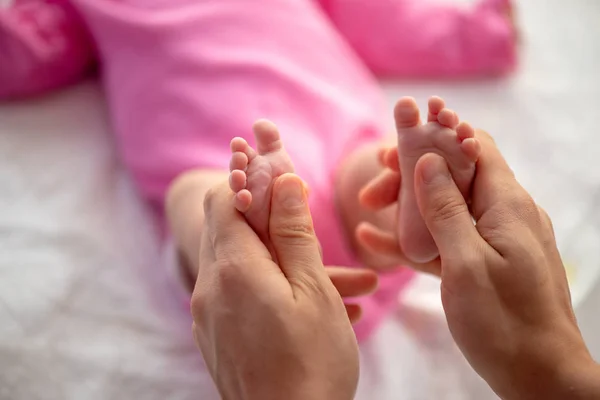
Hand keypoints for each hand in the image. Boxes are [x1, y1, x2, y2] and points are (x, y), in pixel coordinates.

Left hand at [192, 174, 363, 399]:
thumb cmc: (311, 363)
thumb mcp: (313, 289)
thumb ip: (294, 231)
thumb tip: (283, 179)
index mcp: (233, 268)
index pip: (225, 199)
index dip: (251, 181)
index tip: (283, 178)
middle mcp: (210, 288)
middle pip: (230, 229)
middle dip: (273, 219)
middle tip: (313, 220)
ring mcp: (209, 315)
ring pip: (244, 265)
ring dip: (287, 261)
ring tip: (354, 284)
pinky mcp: (217, 336)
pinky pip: (242, 295)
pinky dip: (275, 288)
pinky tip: (327, 309)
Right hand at [361, 131, 599, 398]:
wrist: (538, 376)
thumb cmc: (504, 322)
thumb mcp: (467, 263)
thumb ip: (445, 209)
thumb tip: (427, 160)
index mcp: (506, 205)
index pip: (474, 146)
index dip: (439, 131)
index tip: (403, 127)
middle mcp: (503, 214)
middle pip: (453, 175)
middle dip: (410, 175)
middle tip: (372, 189)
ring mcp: (492, 239)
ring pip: (444, 208)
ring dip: (406, 207)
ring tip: (367, 211)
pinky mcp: (481, 263)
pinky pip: (444, 240)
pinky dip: (413, 237)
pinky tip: (376, 240)